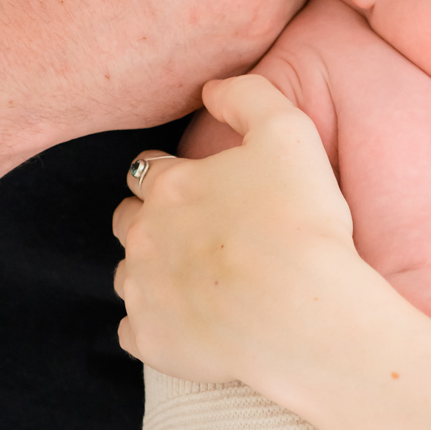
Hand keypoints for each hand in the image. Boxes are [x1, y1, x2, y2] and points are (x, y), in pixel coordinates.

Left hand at [113, 73, 360, 385]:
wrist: (305, 313)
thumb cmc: (303, 222)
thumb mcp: (289, 132)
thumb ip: (247, 96)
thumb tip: (210, 88)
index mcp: (170, 186)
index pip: (146, 170)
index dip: (170, 175)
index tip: (196, 189)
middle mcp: (143, 236)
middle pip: (125, 221)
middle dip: (150, 222)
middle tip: (194, 235)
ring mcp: (142, 291)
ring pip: (127, 276)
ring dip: (151, 274)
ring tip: (196, 283)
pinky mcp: (150, 341)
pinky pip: (135, 332)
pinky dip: (156, 327)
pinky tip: (190, 326)